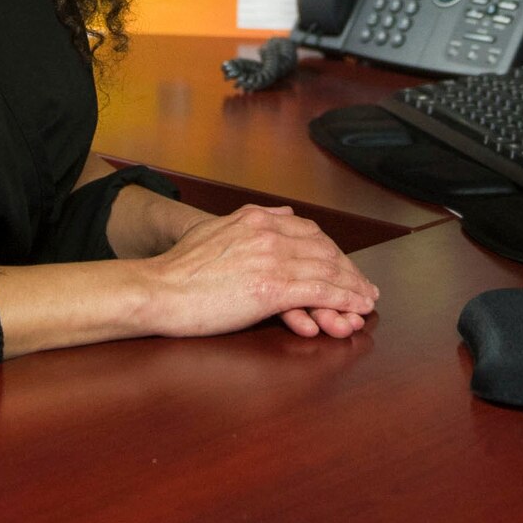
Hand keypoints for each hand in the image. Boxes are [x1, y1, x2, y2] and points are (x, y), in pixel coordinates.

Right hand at [142, 205, 378, 339]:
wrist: (157, 290)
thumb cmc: (178, 269)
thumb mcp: (214, 229)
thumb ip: (250, 221)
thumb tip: (282, 213)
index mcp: (256, 219)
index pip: (309, 231)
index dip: (332, 250)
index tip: (343, 265)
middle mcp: (269, 233)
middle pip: (324, 250)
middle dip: (348, 269)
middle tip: (363, 287)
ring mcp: (272, 259)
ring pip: (327, 270)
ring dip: (352, 287)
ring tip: (366, 301)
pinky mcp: (272, 287)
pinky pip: (320, 292)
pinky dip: (343, 300)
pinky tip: (354, 309)